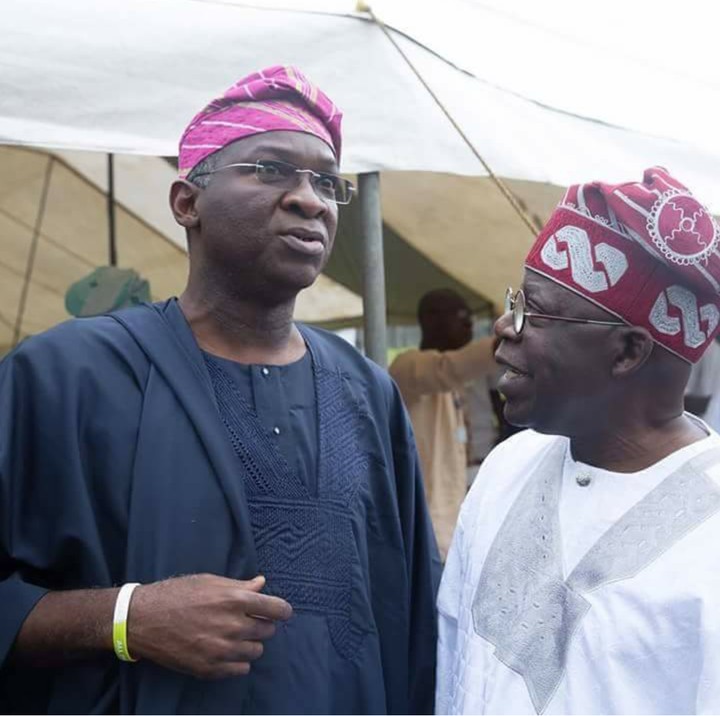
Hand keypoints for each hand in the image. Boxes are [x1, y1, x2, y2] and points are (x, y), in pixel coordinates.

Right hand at [127, 573, 291, 678]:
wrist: (144, 619)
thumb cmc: (178, 594)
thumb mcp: (210, 581)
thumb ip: (240, 586)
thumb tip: (261, 584)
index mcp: (235, 600)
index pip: (277, 610)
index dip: (282, 611)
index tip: (280, 612)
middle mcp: (233, 626)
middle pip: (268, 631)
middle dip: (262, 625)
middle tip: (248, 621)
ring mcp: (222, 650)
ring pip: (256, 651)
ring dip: (250, 643)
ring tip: (234, 635)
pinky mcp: (210, 668)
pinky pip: (241, 669)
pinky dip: (238, 661)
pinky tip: (226, 650)